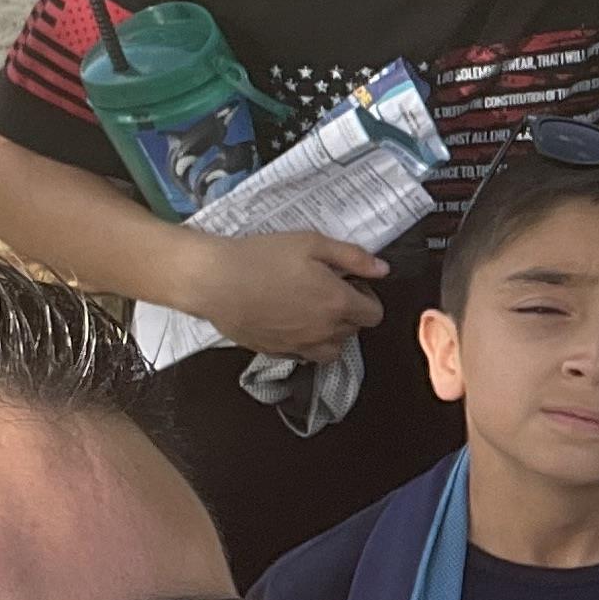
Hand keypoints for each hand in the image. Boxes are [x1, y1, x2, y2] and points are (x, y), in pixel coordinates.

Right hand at [186, 232, 386, 360]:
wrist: (215, 281)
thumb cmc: (263, 257)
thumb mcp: (312, 243)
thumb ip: (353, 257)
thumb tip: (383, 270)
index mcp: (338, 304)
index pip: (374, 315)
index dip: (367, 298)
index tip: (350, 283)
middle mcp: (324, 332)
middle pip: (354, 332)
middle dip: (348, 313)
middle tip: (326, 290)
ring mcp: (300, 347)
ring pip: (331, 351)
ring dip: (330, 334)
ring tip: (311, 311)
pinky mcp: (277, 353)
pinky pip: (304, 356)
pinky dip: (306, 343)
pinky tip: (289, 321)